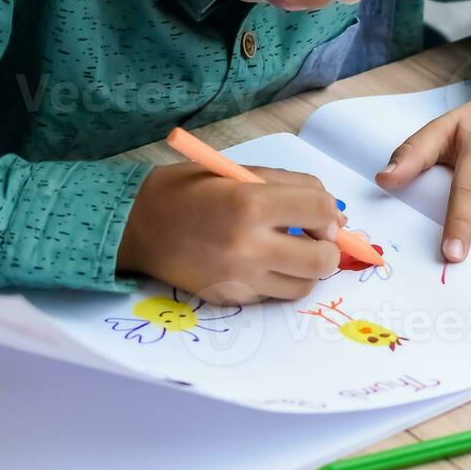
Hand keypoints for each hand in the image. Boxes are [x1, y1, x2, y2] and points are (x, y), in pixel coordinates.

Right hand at [117, 162, 346, 304]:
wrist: (136, 225)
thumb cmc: (187, 190)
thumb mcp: (237, 172)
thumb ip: (288, 186)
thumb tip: (333, 213)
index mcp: (252, 202)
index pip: (321, 211)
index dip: (330, 212)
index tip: (323, 214)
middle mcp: (250, 245)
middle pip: (322, 260)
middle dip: (328, 248)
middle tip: (316, 238)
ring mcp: (240, 278)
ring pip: (303, 286)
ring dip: (307, 269)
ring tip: (292, 253)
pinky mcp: (230, 298)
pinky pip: (273, 296)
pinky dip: (278, 281)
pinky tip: (263, 264)